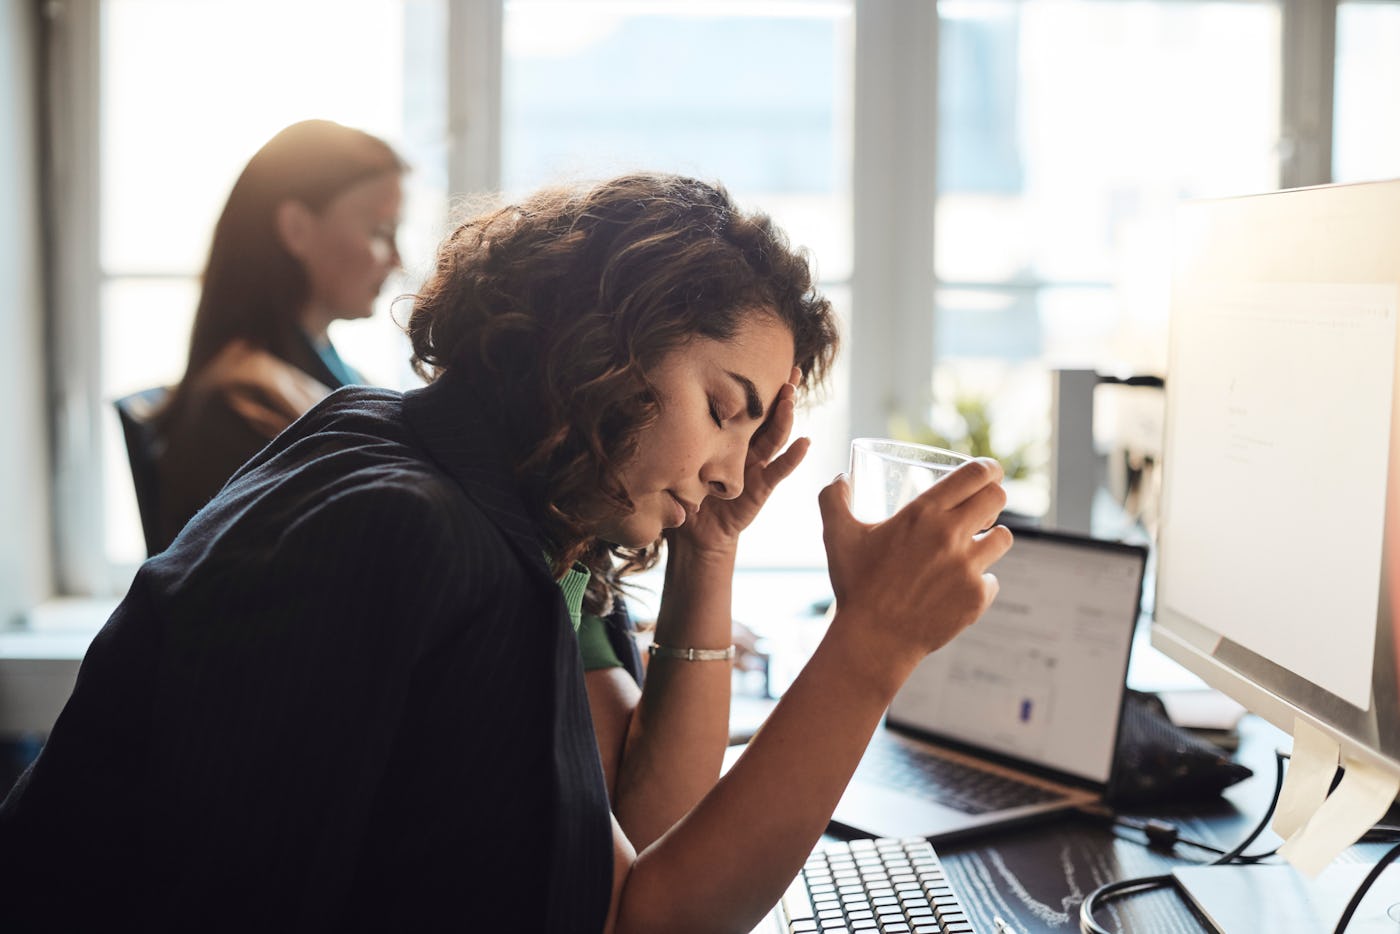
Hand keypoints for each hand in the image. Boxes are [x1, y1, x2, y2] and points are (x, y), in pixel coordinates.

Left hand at [671, 368, 806, 553]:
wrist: (693, 533)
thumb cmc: (683, 491)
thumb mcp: (677, 455)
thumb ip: (675, 434)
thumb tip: (651, 397)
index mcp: (727, 435)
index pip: (745, 405)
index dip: (756, 385)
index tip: (762, 357)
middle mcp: (746, 446)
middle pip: (767, 414)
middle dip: (781, 392)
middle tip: (791, 369)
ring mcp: (756, 465)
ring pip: (775, 436)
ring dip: (786, 416)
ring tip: (792, 395)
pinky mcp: (761, 487)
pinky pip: (779, 470)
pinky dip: (793, 457)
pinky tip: (805, 442)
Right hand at [818, 458, 1013, 675]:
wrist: (873, 640)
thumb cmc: (856, 585)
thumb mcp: (837, 536)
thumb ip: (833, 500)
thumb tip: (841, 477)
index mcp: (923, 513)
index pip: (975, 474)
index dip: (988, 468)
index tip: (989, 472)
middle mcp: (951, 535)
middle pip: (997, 498)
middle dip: (992, 498)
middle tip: (980, 509)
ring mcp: (968, 568)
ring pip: (1002, 538)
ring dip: (990, 539)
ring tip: (972, 548)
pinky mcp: (977, 597)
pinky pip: (992, 580)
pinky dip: (978, 582)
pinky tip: (957, 588)